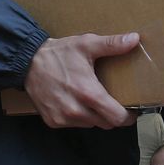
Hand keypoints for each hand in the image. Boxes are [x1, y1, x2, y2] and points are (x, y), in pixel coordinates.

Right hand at [23, 33, 137, 129]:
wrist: (27, 63)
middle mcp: (76, 110)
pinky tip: (74, 102)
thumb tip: (135, 39)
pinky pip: (73, 125)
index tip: (131, 110)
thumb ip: (112, 44)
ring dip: (95, 116)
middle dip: (112, 115)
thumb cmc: (59, 54)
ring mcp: (63, 118)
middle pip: (106, 124)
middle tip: (112, 102)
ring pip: (90, 124)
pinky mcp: (53, 121)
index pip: (117, 118)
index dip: (128, 117)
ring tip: (92, 100)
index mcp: (89, 93)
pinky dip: (78, 117)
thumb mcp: (86, 44)